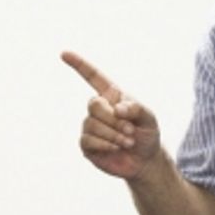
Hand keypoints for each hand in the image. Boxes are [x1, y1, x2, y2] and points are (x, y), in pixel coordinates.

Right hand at [61, 50, 161, 180]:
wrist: (145, 161)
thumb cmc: (147, 134)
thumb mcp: (150, 118)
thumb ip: (137, 108)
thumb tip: (116, 109)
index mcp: (111, 96)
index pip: (92, 77)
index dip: (79, 64)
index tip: (64, 53)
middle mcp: (98, 109)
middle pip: (93, 104)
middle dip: (113, 119)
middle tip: (130, 130)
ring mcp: (90, 126)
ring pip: (91, 124)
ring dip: (113, 134)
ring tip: (128, 141)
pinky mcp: (87, 145)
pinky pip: (88, 140)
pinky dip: (105, 144)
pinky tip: (115, 148)